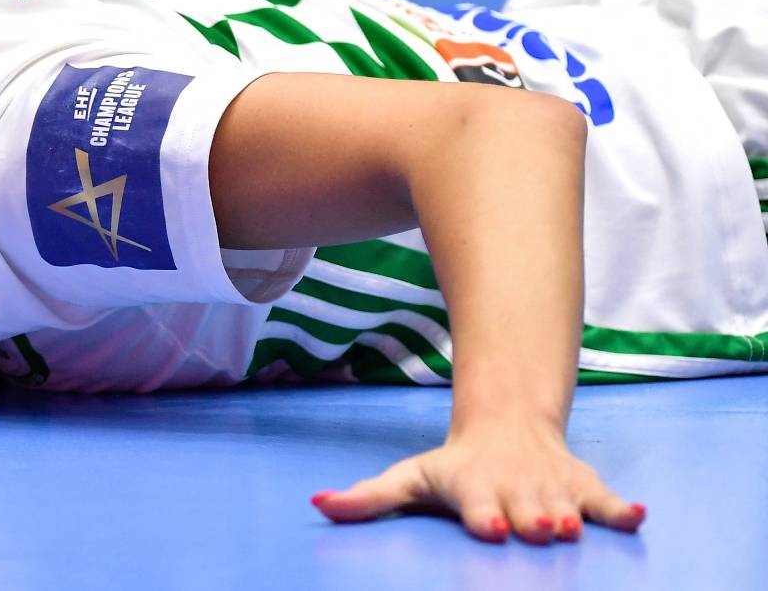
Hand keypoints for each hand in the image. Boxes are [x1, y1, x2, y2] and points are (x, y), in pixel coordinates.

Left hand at [311, 423, 646, 543]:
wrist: (506, 426)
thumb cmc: (455, 466)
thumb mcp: (409, 477)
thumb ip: (367, 499)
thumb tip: (315, 504)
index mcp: (475, 489)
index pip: (479, 505)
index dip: (484, 516)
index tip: (489, 526)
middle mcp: (516, 490)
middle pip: (527, 511)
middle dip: (533, 520)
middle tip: (539, 528)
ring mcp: (552, 490)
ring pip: (567, 508)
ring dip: (572, 517)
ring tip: (573, 527)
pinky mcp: (584, 489)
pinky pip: (609, 501)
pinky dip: (623, 509)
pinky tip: (639, 516)